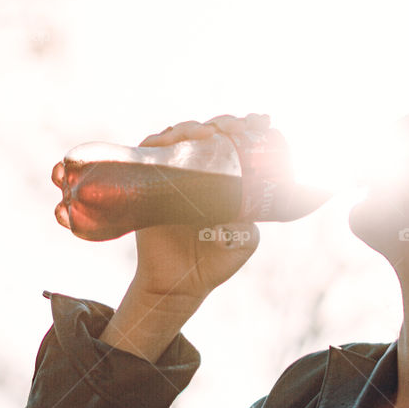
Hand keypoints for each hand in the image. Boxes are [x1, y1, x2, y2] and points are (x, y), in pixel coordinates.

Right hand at [130, 116, 261, 302]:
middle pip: (206, 133)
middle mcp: (193, 173)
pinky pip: (149, 153)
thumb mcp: (242, 241)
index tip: (263, 121)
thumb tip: (246, 205)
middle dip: (226, 123)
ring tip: (214, 133)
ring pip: (178, 136)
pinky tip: (178, 139)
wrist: (179, 286)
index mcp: (219, 181)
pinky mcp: (145, 184)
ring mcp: (169, 176)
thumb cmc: (212, 263)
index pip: (231, 144)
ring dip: (195, 127)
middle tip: (242, 127)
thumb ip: (249, 223)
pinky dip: (162, 141)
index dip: (245, 127)